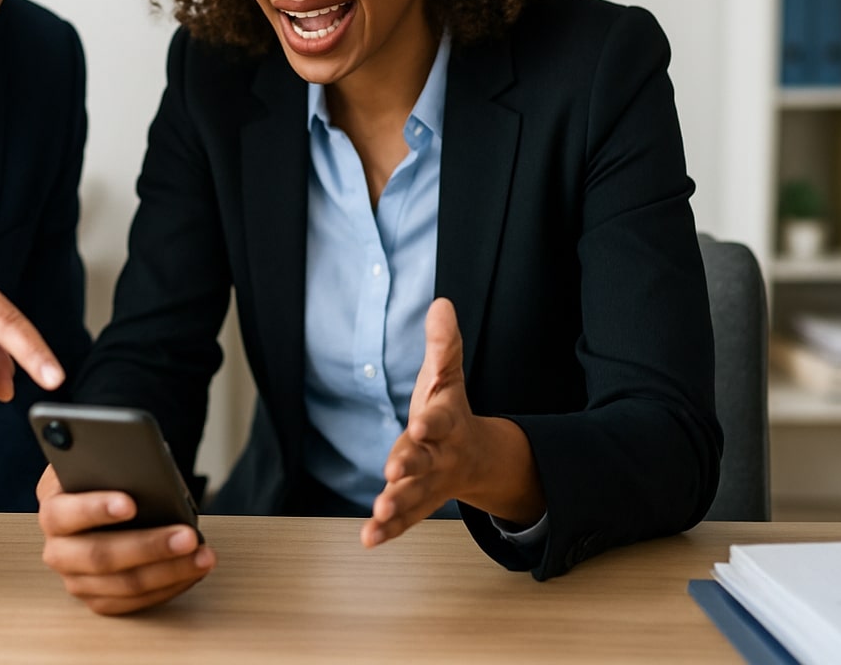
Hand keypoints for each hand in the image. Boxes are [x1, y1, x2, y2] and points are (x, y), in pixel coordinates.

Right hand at [37, 465, 214, 615]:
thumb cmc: (107, 476)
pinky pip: (133, 603)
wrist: (102, 496)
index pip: (65, 512)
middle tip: (187, 535)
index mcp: (52, 507)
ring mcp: (75, 578)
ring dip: (169, 571)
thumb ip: (116, 466)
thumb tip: (148, 472)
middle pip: (99, 556)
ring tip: (202, 555)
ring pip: (123, 584)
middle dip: (149, 546)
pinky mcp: (97, 598)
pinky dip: (168, 587)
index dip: (96, 509)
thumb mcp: (103, 461)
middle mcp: (57, 549)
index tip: (131, 503)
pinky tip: (193, 570)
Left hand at [361, 297, 543, 547]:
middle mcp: (438, 455)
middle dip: (409, 466)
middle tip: (393, 472)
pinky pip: (403, 521)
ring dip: (396, 504)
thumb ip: (443, 343)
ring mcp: (428, 483)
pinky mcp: (416, 504)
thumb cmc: (449, 409)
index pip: (439, 421)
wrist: (472, 456)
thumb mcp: (445, 374)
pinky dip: (386, 531)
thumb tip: (440, 303)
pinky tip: (368, 538)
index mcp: (445, 422)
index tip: (420, 424)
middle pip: (423, 461)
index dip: (430, 423)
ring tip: (378, 511)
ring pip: (413, 495)